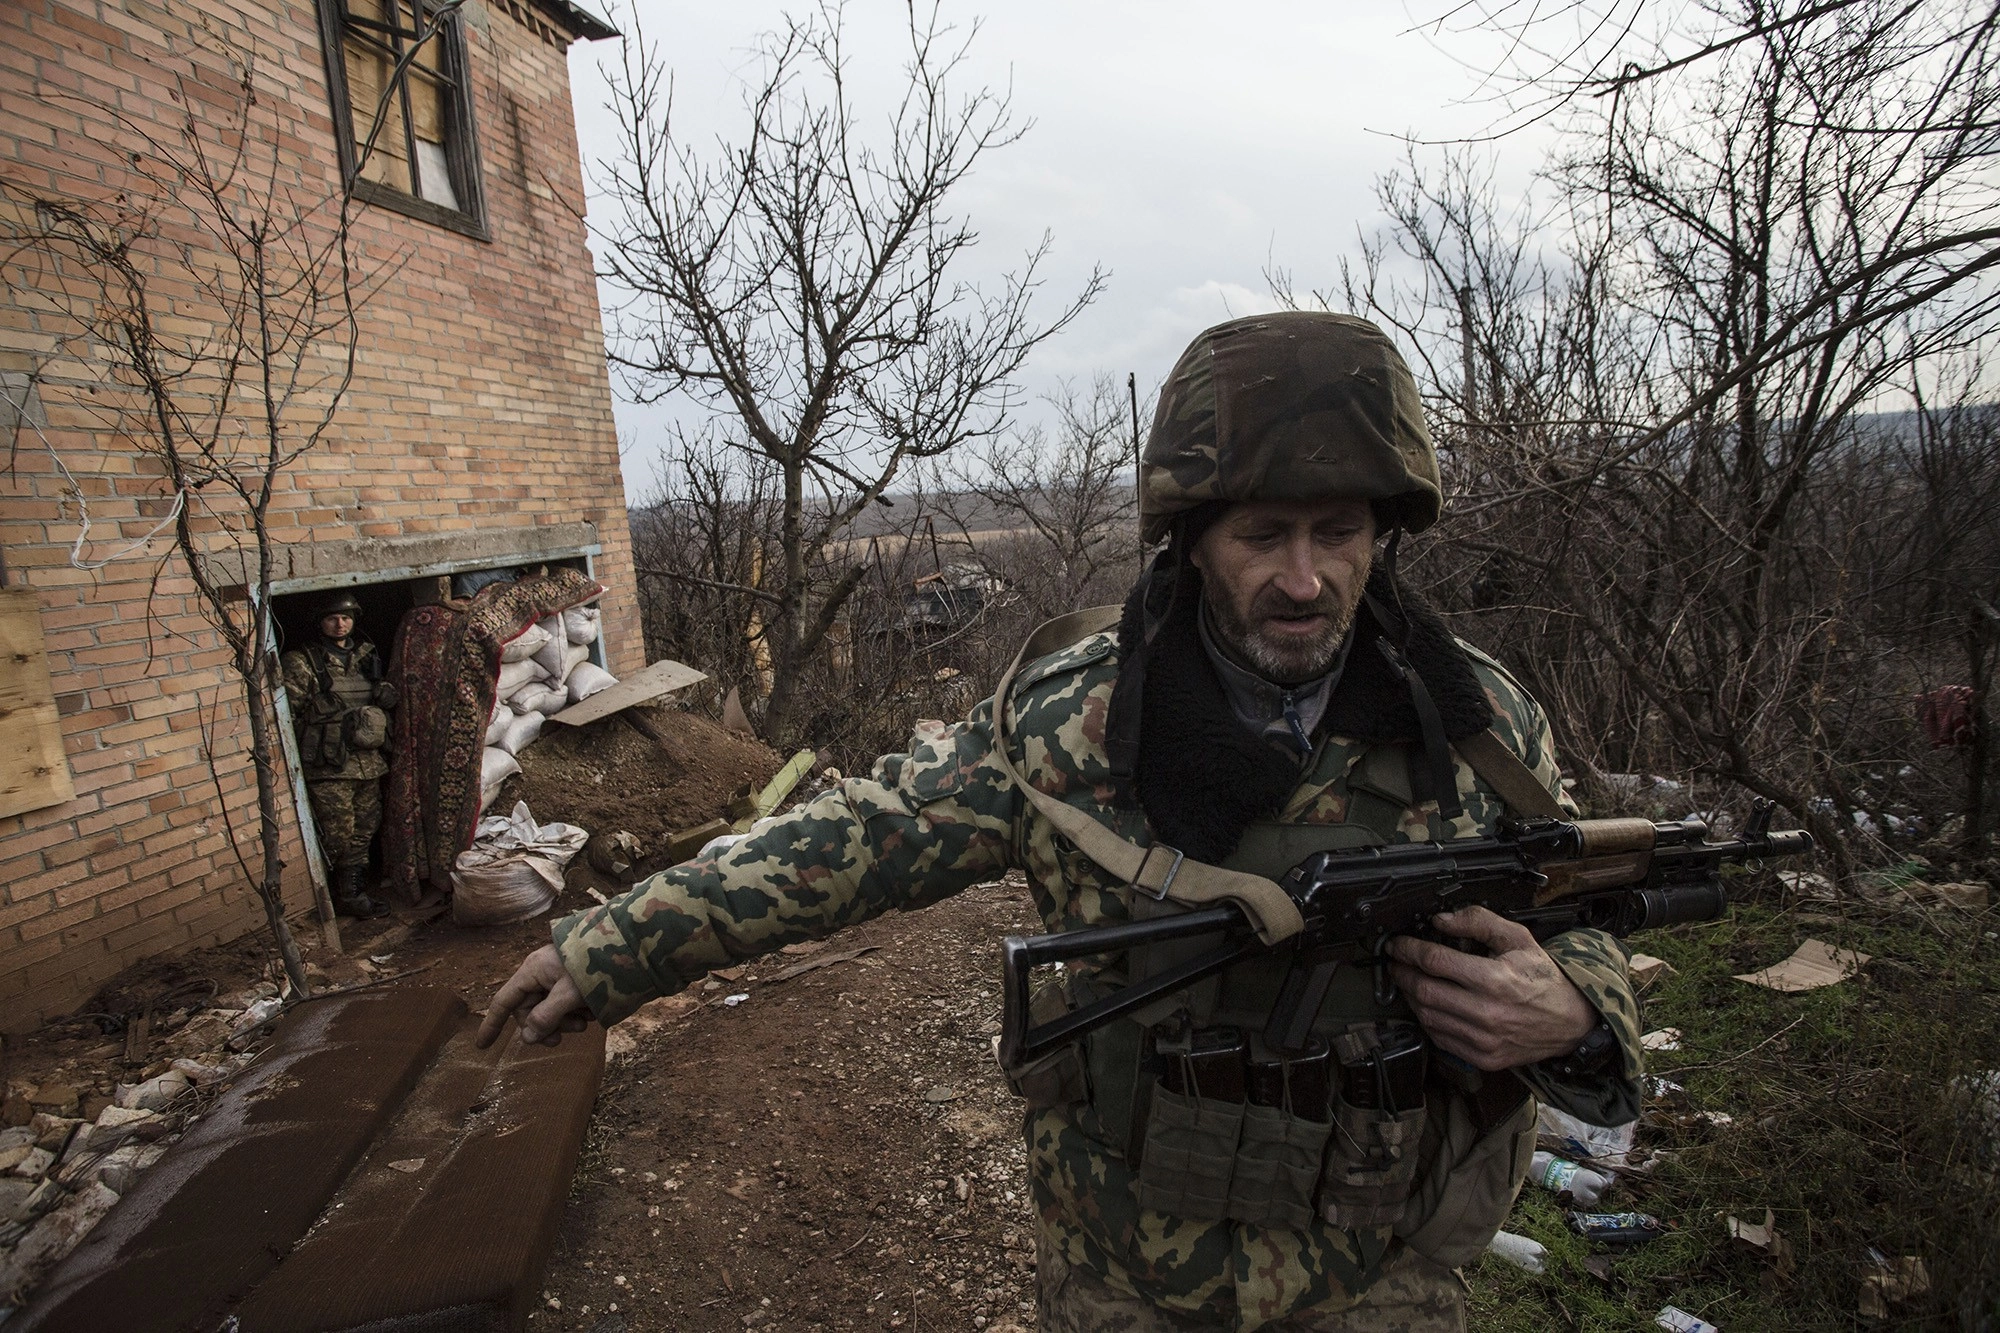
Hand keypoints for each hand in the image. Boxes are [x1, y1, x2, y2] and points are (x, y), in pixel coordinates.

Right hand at [475, 944, 593, 1047]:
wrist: (627, 946)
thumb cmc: (593, 967)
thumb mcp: (568, 995)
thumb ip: (545, 1018)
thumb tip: (526, 1039)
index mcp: (532, 971)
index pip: (503, 1002)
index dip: (492, 1024)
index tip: (481, 1047)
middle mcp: (541, 974)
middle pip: (529, 1011)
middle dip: (545, 1026)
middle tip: (563, 1038)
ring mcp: (557, 978)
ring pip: (549, 1011)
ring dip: (564, 1021)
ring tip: (585, 1021)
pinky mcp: (573, 983)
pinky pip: (566, 1005)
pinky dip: (576, 1013)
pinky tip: (592, 1011)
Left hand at [1383, 906, 1597, 1071]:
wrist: (1572, 1021)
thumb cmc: (1544, 979)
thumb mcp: (1518, 939)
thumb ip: (1479, 923)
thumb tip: (1441, 920)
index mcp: (1495, 979)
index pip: (1435, 961)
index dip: (1409, 950)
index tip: (1398, 944)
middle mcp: (1487, 1012)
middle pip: (1424, 991)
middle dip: (1403, 973)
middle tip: (1397, 962)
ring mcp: (1484, 1040)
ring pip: (1427, 1016)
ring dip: (1411, 997)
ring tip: (1410, 981)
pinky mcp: (1483, 1058)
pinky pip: (1440, 1039)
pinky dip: (1428, 1020)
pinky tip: (1429, 1006)